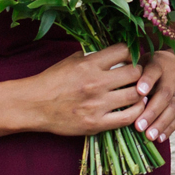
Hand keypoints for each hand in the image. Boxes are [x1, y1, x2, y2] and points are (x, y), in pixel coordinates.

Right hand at [5, 47, 147, 137]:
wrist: (34, 105)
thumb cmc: (52, 81)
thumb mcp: (71, 61)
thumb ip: (93, 57)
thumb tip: (114, 52)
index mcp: (89, 64)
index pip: (124, 51)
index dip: (132, 53)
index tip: (132, 57)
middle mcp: (96, 83)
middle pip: (135, 72)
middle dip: (140, 72)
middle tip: (139, 76)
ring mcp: (97, 104)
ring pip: (135, 94)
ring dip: (141, 92)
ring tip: (139, 91)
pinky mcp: (96, 123)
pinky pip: (128, 117)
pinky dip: (137, 111)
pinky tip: (136, 107)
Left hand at [134, 48, 174, 145]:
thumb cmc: (148, 69)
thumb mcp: (140, 65)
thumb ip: (129, 75)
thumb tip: (113, 90)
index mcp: (159, 63)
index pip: (154, 71)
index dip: (147, 81)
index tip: (139, 92)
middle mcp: (174, 74)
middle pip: (165, 93)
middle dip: (152, 111)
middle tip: (139, 126)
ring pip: (174, 106)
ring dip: (161, 123)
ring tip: (149, 136)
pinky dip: (170, 128)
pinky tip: (159, 138)